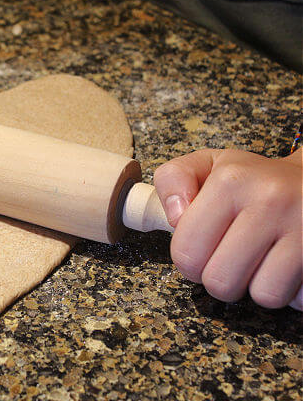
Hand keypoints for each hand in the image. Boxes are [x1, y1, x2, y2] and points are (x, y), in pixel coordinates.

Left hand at [154, 149, 301, 309]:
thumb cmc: (253, 180)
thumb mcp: (207, 165)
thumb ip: (172, 180)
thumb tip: (175, 217)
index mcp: (231, 181)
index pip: (186, 253)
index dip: (189, 261)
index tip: (202, 248)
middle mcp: (271, 200)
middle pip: (221, 282)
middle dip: (221, 279)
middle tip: (231, 257)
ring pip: (264, 295)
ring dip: (259, 286)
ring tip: (262, 259)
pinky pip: (299, 298)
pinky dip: (293, 291)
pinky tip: (290, 264)